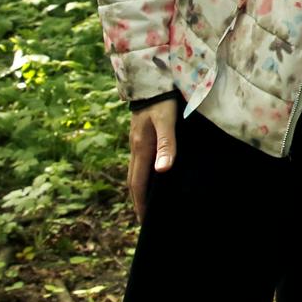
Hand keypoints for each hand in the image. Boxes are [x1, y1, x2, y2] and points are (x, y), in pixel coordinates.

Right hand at [127, 98, 177, 221]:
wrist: (152, 79)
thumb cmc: (162, 100)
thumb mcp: (167, 122)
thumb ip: (167, 144)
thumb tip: (162, 170)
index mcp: (141, 148)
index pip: (138, 183)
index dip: (141, 203)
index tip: (145, 221)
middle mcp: (136, 147)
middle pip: (134, 181)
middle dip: (139, 200)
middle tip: (146, 219)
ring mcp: (137, 141)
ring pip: (136, 171)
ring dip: (141, 188)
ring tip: (149, 202)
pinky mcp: (141, 135)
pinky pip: (140, 161)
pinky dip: (144, 174)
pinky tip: (154, 175)